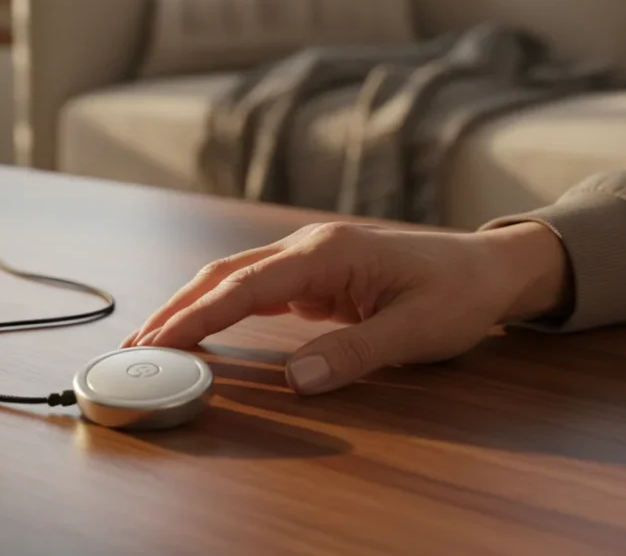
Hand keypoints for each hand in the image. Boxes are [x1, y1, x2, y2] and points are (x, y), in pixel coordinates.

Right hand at [122, 221, 568, 394]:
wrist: (490, 267)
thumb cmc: (458, 293)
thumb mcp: (415, 331)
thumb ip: (355, 352)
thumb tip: (297, 379)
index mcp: (326, 253)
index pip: (243, 286)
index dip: (197, 316)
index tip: (160, 341)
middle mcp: (307, 247)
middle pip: (223, 274)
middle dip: (176, 308)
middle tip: (135, 344)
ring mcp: (309, 258)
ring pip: (233, 278)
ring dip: (192, 306)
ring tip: (154, 338)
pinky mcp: (315, 274)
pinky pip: (255, 289)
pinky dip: (221, 308)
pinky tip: (204, 328)